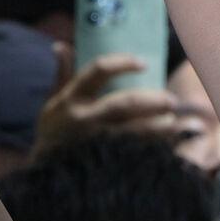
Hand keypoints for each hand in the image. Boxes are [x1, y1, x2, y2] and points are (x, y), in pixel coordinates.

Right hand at [32, 50, 199, 156]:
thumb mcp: (52, 102)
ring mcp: (97, 142)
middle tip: (171, 100)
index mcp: (72, 99)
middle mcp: (85, 119)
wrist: (47, 174)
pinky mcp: (106, 161)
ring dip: (158, 126)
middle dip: (152, 100)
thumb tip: (61, 46)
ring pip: (135, 131)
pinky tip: (168, 144)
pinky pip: (136, 152)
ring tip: (172, 121)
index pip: (99, 71)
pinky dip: (154, 147)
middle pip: (124, 104)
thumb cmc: (53, 132)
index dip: (122, 63)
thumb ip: (62, 74)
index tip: (143, 63)